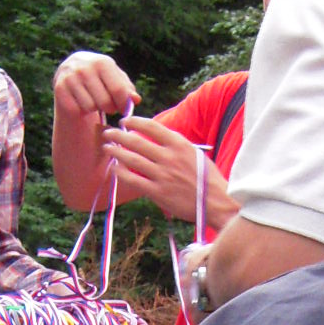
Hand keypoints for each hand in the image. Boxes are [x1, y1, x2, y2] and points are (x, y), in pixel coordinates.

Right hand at [53, 50, 136, 125]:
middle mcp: (84, 67)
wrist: (70, 71)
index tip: (124, 109)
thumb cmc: (100, 77)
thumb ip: (127, 89)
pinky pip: (76, 109)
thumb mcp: (116, 78)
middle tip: (107, 105)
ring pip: (90, 107)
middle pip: (105, 102)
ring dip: (94, 108)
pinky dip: (80, 109)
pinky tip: (80, 101)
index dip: (123, 104)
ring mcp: (70, 77)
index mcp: (102, 62)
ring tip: (93, 100)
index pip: (118, 91)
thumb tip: (136, 100)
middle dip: (109, 108)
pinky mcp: (59, 88)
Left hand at [102, 115, 216, 222]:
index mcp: (180, 144)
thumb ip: (176, 146)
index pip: (151, 126)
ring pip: (131, 159)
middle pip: (136, 141)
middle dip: (118, 135)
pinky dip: (121, 173)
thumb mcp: (195, 154)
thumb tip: (156, 139)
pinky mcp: (158, 192)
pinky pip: (133, 180)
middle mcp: (169, 157)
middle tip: (108, 133)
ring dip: (116, 152)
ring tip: (107, 148)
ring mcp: (162, 175)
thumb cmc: (207, 179)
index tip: (125, 122)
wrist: (217, 202)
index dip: (134, 122)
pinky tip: (114, 169)